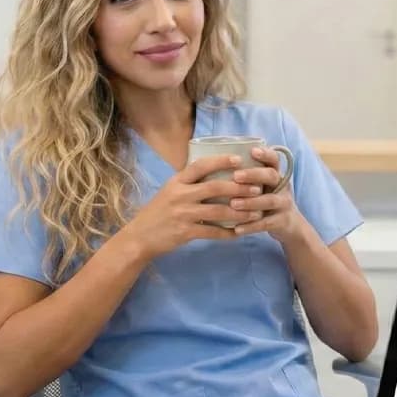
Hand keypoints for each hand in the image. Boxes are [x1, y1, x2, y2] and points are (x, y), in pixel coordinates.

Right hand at [121, 154, 264, 260]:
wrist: (139, 237)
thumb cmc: (158, 212)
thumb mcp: (169, 191)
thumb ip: (189, 183)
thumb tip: (214, 171)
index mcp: (177, 181)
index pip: (200, 165)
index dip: (221, 161)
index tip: (239, 159)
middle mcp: (180, 195)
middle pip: (214, 187)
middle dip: (239, 187)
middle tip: (257, 187)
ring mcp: (183, 214)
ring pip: (218, 211)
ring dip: (239, 212)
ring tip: (256, 212)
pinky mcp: (185, 232)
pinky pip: (212, 232)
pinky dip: (228, 233)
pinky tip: (240, 233)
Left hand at [229, 146, 303, 243]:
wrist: (289, 226)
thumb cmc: (266, 200)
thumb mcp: (262, 186)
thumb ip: (246, 177)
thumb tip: (213, 165)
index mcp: (275, 174)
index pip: (273, 159)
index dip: (265, 154)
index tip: (251, 151)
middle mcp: (282, 186)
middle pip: (272, 175)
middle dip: (254, 175)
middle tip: (235, 176)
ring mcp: (284, 204)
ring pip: (270, 200)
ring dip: (251, 202)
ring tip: (233, 204)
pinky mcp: (282, 221)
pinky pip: (267, 223)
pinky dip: (251, 226)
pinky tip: (236, 229)